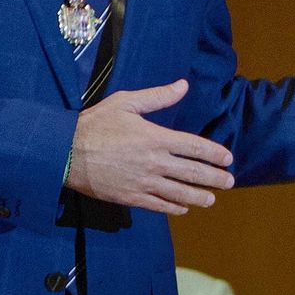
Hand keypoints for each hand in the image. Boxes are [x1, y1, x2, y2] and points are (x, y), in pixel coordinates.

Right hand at [65, 79, 234, 215]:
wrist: (66, 153)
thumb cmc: (96, 124)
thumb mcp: (126, 103)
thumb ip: (157, 97)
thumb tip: (183, 85)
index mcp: (156, 138)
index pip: (194, 147)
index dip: (214, 153)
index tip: (228, 158)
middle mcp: (154, 162)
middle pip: (192, 172)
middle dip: (214, 178)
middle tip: (229, 182)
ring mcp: (143, 182)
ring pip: (179, 193)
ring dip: (198, 196)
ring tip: (212, 199)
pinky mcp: (130, 197)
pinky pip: (158, 205)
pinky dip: (173, 207)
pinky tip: (183, 208)